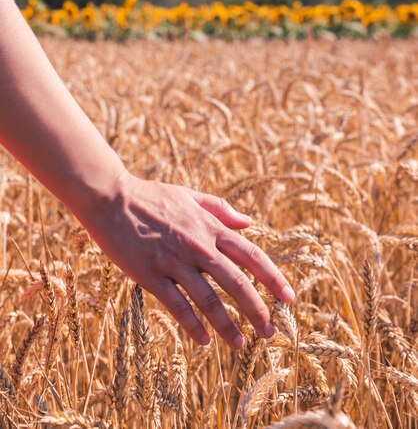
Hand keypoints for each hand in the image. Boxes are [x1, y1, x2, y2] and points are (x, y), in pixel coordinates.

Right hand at [82, 170, 294, 349]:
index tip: (289, 298)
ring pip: (209, 300)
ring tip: (240, 344)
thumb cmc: (151, 196)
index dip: (273, 278)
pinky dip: (192, 325)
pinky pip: (177, 305)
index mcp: (210, 227)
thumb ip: (221, 209)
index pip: (251, 256)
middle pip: (237, 282)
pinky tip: (204, 341)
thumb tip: (249, 222)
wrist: (111, 198)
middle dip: (257, 310)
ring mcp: (174, 261)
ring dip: (228, 325)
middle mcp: (198, 245)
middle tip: (270, 332)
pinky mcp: (151, 275)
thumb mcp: (190, 195)